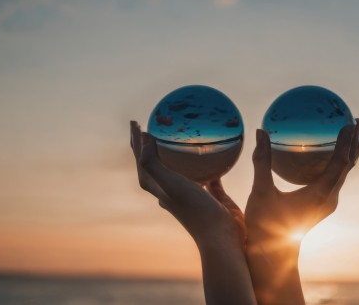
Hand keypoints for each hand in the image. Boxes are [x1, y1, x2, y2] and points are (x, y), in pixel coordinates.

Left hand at [130, 120, 243, 245]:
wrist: (221, 236)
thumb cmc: (195, 210)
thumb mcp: (170, 185)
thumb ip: (154, 164)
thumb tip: (145, 140)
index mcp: (158, 188)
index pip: (142, 161)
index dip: (137, 143)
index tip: (137, 123)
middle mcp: (170, 190)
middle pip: (155, 163)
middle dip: (150, 144)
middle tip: (152, 123)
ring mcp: (190, 192)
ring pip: (178, 167)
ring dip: (174, 152)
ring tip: (176, 135)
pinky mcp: (209, 194)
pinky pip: (204, 173)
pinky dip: (202, 162)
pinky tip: (210, 153)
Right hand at [243, 119, 358, 304]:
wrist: (273, 254)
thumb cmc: (265, 224)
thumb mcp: (261, 191)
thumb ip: (262, 161)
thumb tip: (260, 132)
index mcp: (319, 194)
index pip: (339, 163)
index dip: (346, 142)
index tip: (348, 122)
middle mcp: (329, 197)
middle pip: (348, 165)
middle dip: (355, 142)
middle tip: (358, 119)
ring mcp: (328, 202)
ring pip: (344, 171)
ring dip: (350, 150)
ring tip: (354, 130)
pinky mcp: (323, 203)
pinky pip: (335, 177)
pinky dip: (339, 161)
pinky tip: (332, 152)